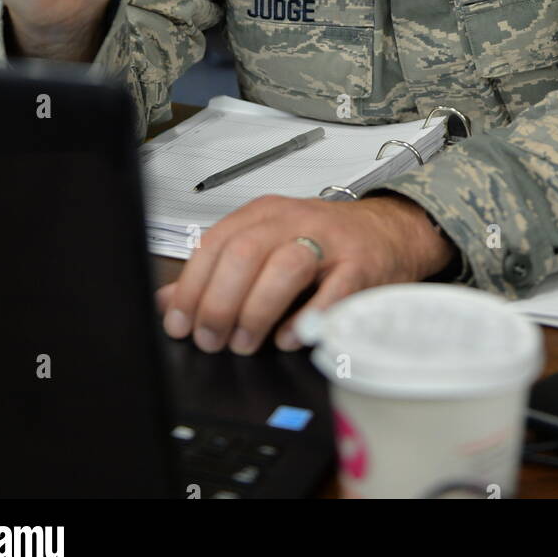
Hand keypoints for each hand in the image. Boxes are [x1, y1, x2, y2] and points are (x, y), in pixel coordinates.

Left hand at [155, 194, 455, 353]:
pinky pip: (333, 291)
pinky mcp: (362, 266)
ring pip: (284, 266)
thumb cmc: (325, 243)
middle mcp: (295, 220)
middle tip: (211, 339)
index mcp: (265, 214)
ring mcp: (330, 241)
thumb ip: (218, 272)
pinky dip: (307, 318)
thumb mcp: (267, 245)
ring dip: (257, 310)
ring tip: (246, 342)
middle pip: (244, 253)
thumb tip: (166, 302)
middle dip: (219, 302)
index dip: (192, 286)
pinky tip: (290, 339)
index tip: (179, 323)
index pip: (216, 243)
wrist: (392, 231)